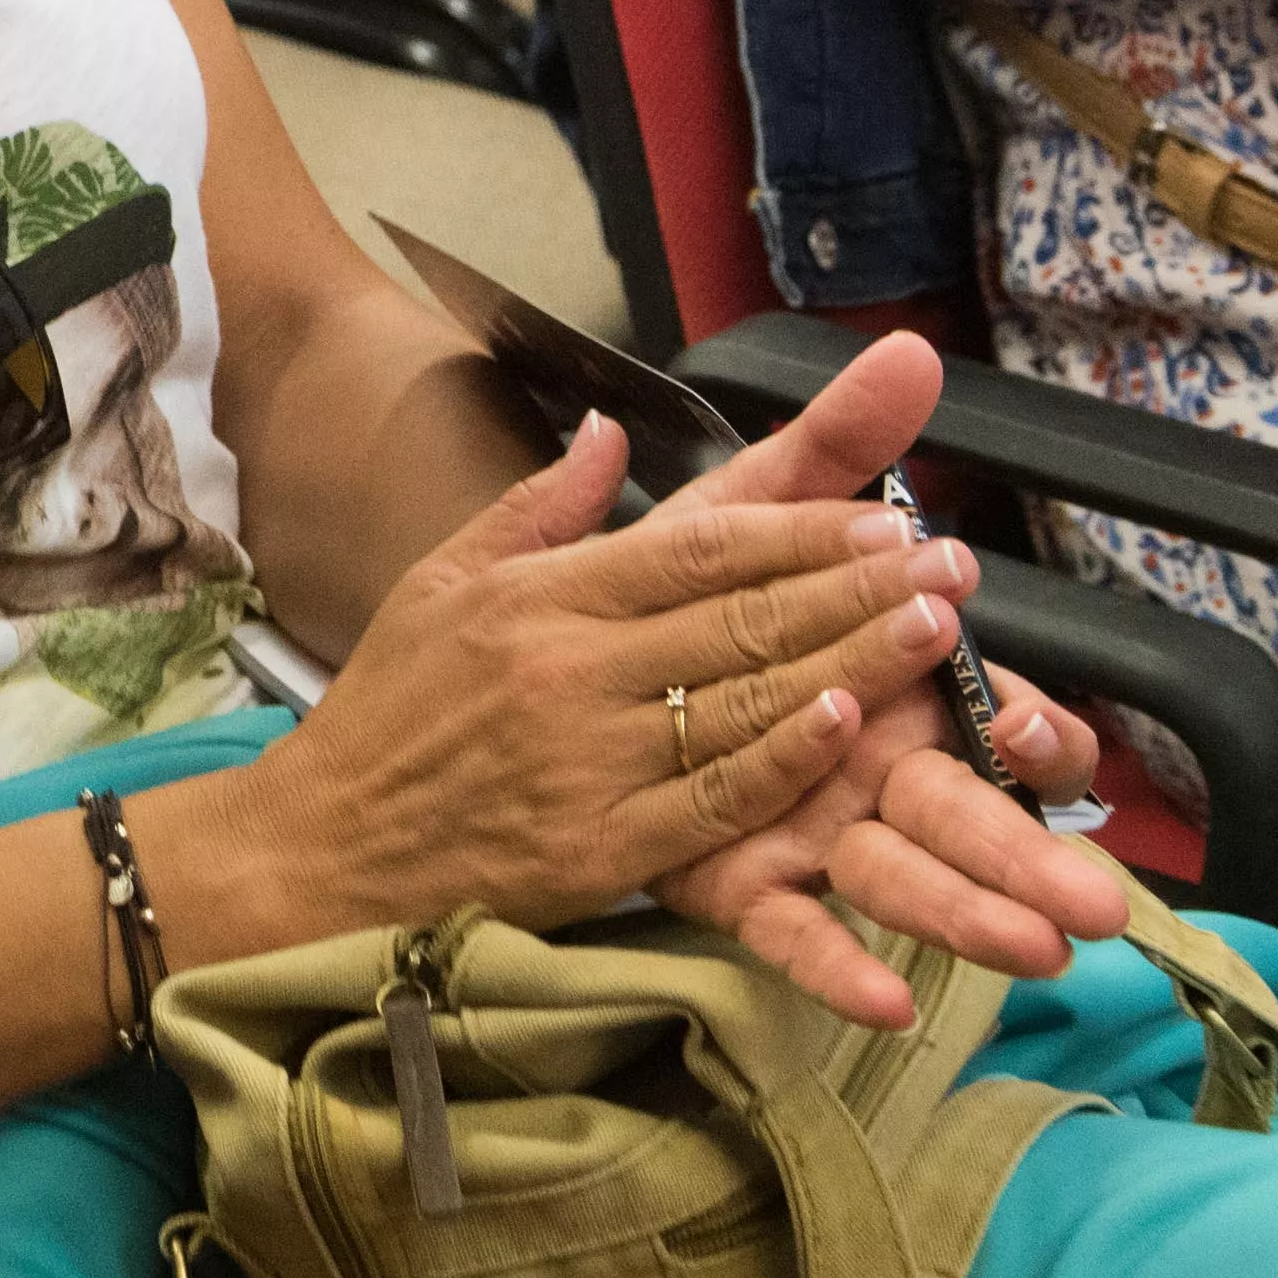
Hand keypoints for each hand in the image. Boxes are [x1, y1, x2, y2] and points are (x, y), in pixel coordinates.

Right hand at [190, 379, 985, 970]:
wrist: (327, 846)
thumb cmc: (390, 709)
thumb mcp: (443, 582)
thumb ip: (537, 505)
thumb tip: (608, 429)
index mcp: (539, 595)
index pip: (696, 547)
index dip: (800, 531)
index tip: (886, 516)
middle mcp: (569, 668)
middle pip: (739, 617)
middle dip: (856, 587)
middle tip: (950, 564)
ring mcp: (589, 761)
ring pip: (742, 701)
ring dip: (850, 663)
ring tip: (934, 630)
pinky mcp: (601, 847)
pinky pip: (713, 800)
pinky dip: (784, 763)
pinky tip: (847, 727)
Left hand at [619, 334, 1133, 1030]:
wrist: (548, 677)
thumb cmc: (682, 596)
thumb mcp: (751, 509)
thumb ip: (836, 443)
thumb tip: (908, 351)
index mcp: (889, 681)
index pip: (992, 708)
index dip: (1029, 724)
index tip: (1045, 729)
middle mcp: (866, 763)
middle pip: (963, 806)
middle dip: (1031, 849)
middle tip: (1100, 899)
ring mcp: (809, 829)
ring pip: (899, 874)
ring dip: (968, 914)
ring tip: (1037, 952)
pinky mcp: (737, 880)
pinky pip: (791, 931)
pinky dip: (837, 966)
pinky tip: (887, 1006)